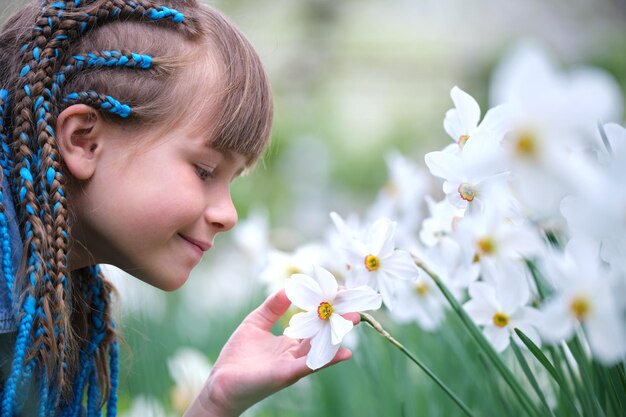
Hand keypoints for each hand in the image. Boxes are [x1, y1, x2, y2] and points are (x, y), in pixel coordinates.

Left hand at [183, 289, 359, 416]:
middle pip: (323, 332)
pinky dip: (329, 359)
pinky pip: (311, 365)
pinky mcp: (286, 374)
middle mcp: (297, 353)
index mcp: (291, 341)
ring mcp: (294, 364)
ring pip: (322, 346)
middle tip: (356, 301)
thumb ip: (272, 307)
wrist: (221, 383)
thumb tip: (288, 287)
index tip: (338, 290)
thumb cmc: (238, 356)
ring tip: (355, 318)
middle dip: (339, 317)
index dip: (325, 306)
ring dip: (338, 332)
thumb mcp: (256, 323)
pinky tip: (345, 352)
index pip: (314, 321)